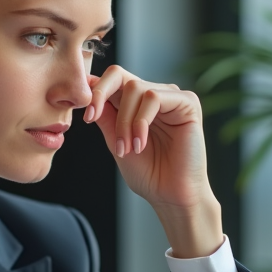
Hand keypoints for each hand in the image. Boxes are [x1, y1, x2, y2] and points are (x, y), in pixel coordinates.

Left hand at [83, 66, 222, 258]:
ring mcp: (171, 97)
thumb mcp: (116, 142)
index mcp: (135, 104)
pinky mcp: (188, 103)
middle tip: (91, 119)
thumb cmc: (148, 174)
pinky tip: (140, 143)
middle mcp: (154, 96)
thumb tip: (89, 87)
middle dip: (100, 96)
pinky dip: (141, 121)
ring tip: (127, 148)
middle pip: (120, 74)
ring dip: (124, 120)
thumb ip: (106, 116)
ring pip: (135, 88)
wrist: (171, 196)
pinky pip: (154, 98)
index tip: (84, 115)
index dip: (93, 91)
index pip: (111, 81)